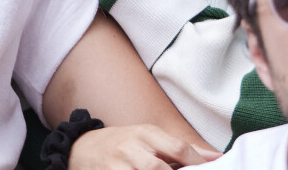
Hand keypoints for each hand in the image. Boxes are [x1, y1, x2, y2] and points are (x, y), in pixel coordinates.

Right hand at [68, 124, 220, 168]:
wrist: (82, 148)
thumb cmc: (124, 144)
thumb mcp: (149, 139)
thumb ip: (181, 148)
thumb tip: (217, 156)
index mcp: (146, 134)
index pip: (178, 148)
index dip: (198, 163)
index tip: (217, 169)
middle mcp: (131, 147)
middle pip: (158, 168)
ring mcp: (117, 165)